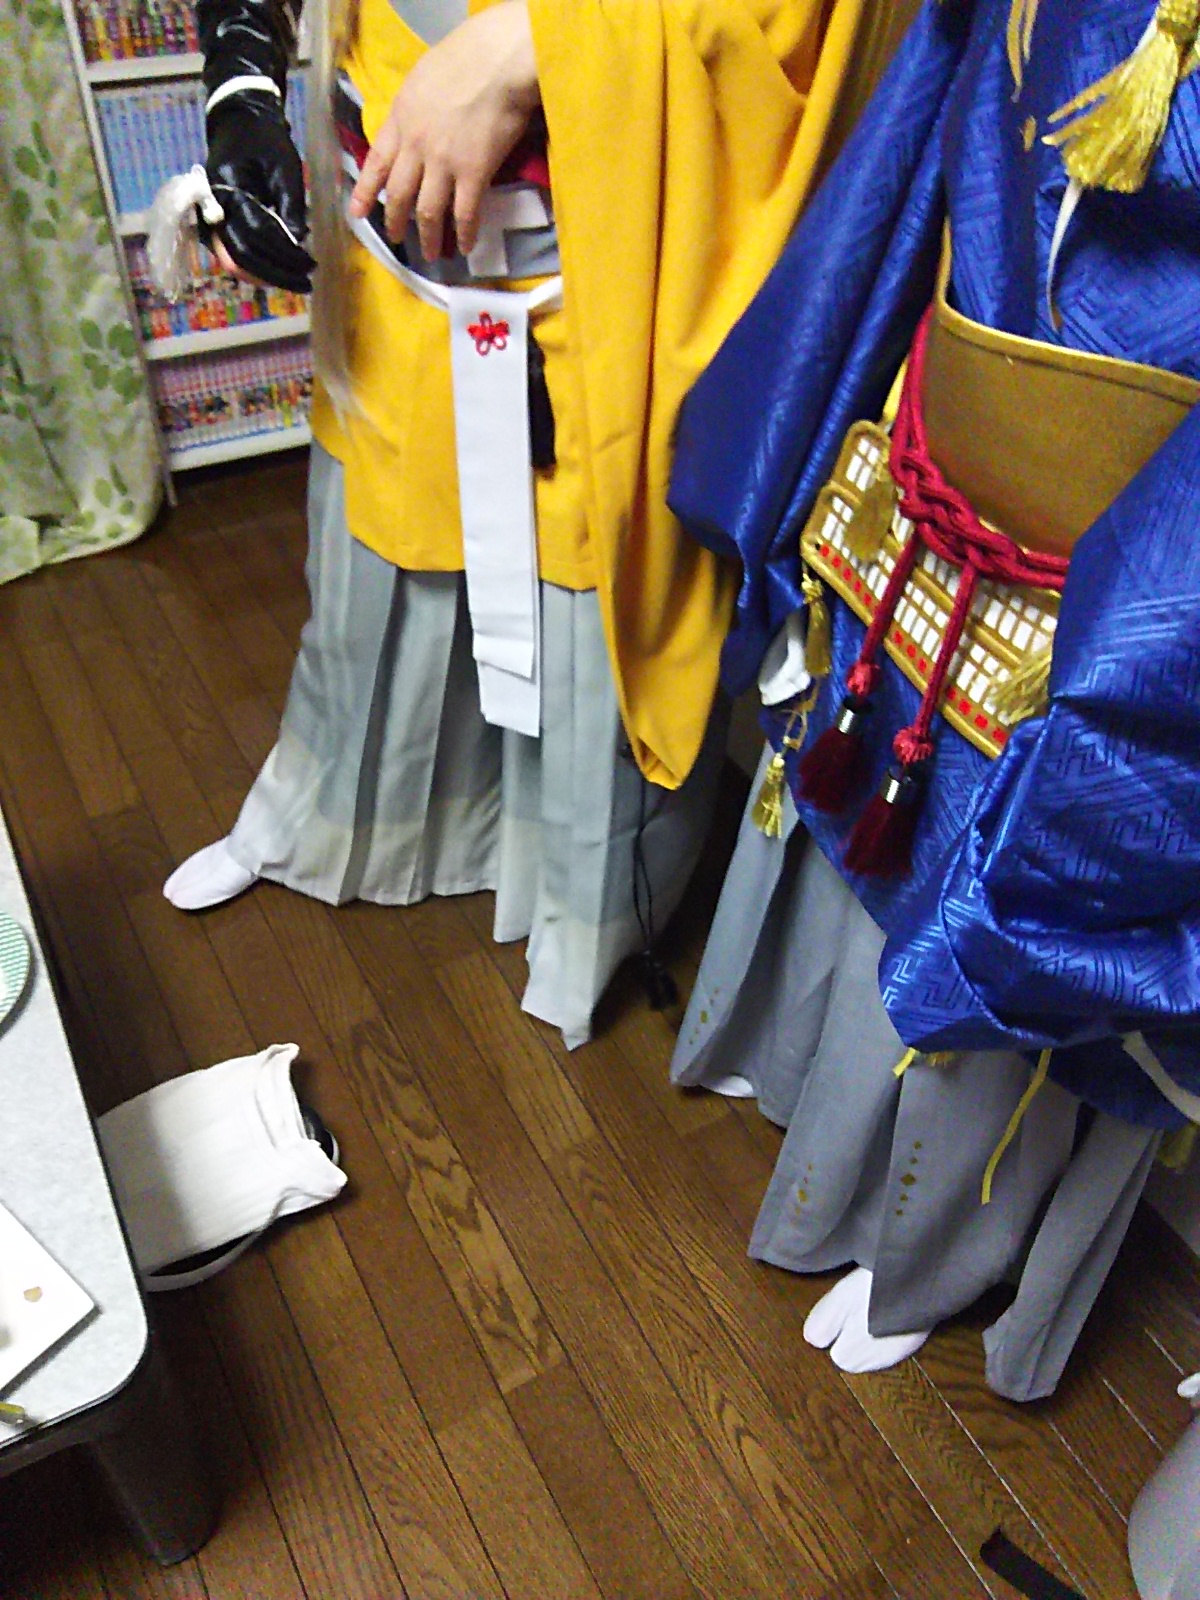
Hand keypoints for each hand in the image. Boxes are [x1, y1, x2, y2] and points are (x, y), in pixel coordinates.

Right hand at [205, 90, 314, 291]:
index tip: (310, 266)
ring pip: (234, 262)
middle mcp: (212, 208)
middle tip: (305, 283)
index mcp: (228, 189)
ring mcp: (209, 220)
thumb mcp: (286, 170)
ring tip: (296, 280)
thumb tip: (297, 247)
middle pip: (241, 258)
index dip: (284, 256)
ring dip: (265, 275)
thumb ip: (291, 210)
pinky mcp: (215, 226)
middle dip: (275, 274)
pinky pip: (233, 255)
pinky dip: (256, 267)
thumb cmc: (265, 143)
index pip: (256, 235)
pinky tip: (280, 271)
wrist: (240, 124)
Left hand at [349, 0, 538, 261]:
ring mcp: (443, 164)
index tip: (357, 212)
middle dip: (395, 221)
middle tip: (396, 238)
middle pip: (399, 194)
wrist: (496, 62)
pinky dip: (465, 234)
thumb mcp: (420, 80)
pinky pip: (465, 213)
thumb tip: (411, 125)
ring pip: (428, 211)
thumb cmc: (464, 58)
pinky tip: (466, 247)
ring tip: (432, 253)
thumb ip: (411, 109)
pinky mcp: (473, 174)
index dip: (365, 191)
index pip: (377, 163)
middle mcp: (416, 147)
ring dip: (429, 237)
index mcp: (401, 120)